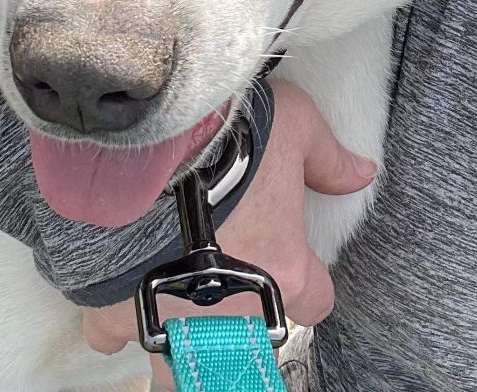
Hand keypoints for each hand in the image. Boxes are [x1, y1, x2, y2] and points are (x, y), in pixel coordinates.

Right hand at [80, 79, 377, 386]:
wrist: (142, 142)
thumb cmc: (230, 134)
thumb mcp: (295, 126)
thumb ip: (328, 158)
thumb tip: (363, 173)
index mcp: (284, 269)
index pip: (317, 302)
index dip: (306, 278)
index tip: (288, 253)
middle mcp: (233, 309)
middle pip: (249, 336)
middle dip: (240, 308)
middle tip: (225, 256)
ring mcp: (171, 318)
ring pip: (185, 350)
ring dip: (184, 323)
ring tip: (175, 278)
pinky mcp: (114, 313)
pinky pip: (115, 336)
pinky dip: (117, 316)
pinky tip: (121, 279)